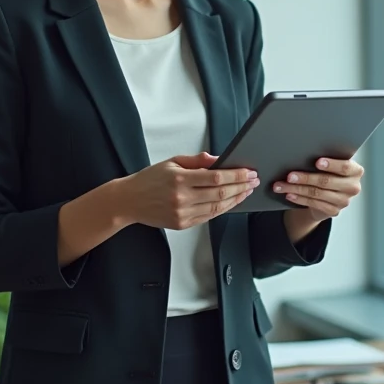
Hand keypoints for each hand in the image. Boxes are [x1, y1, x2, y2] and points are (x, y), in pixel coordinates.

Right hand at [120, 152, 257, 229]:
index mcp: (180, 179)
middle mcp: (182, 198)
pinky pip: (208, 217)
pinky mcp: (182, 224)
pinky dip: (223, 209)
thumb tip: (219, 159)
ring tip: (246, 191)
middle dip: (241, 186)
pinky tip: (232, 202)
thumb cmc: (149, 179)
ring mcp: (183, 214)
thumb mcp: (172, 162)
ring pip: (217, 208)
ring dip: (236, 199)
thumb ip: (197, 161)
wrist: (129, 200)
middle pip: (220, 194)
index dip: (236, 175)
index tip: (249, 172)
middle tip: (253, 180)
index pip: (216, 177)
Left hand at [273, 157, 363, 221]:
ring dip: (297, 189)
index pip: (345, 167)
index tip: (317, 162)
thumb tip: (304, 152)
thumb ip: (326, 161)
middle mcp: (352, 187)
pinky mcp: (334, 211)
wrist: (330, 194)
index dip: (332, 165)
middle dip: (306, 178)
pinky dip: (299, 199)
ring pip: (317, 194)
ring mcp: (344, 201)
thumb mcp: (332, 166)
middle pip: (327, 182)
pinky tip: (289, 194)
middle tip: (290, 176)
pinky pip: (314, 204)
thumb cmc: (330, 173)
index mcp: (355, 171)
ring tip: (283, 185)